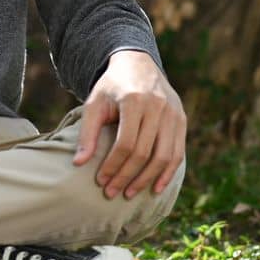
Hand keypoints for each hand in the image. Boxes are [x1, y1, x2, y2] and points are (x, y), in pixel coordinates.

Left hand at [73, 49, 185, 199]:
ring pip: (164, 156)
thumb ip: (87, 132)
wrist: (137, 65)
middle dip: (126, 176)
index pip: (125, 143)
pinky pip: (178, 153)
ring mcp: (173, 114)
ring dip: (147, 180)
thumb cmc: (111, 87)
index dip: (113, 166)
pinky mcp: (181, 120)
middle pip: (144, 152)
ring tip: (129, 194)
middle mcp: (157, 106)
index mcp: (134, 100)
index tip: (100, 181)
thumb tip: (78, 164)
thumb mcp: (95, 103)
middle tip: (111, 193)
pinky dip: (167, 173)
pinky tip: (155, 188)